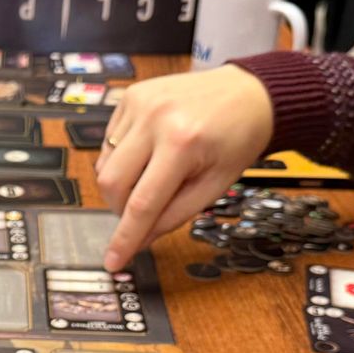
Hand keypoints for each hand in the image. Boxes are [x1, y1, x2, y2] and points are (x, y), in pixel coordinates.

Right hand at [95, 65, 274, 270]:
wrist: (248, 92)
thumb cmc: (238, 138)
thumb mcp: (216, 185)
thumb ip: (175, 215)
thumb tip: (140, 240)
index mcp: (182, 143)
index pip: (141, 203)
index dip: (125, 237)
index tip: (112, 260)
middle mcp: (155, 118)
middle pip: (112, 183)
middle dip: (121, 209)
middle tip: (142, 212)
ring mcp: (139, 103)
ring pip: (105, 164)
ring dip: (120, 184)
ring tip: (152, 176)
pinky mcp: (131, 95)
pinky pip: (109, 141)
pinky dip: (121, 159)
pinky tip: (148, 154)